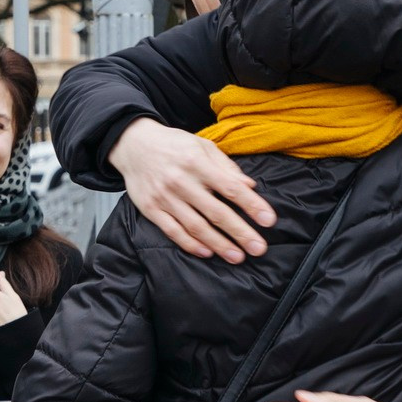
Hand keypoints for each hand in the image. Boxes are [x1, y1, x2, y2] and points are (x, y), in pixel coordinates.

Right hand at [110, 118, 277, 263]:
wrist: (132, 144)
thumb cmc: (173, 145)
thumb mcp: (202, 146)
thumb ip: (226, 167)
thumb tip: (250, 186)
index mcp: (197, 163)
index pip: (231, 188)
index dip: (252, 205)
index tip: (269, 220)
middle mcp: (182, 182)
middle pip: (216, 212)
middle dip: (240, 233)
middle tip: (259, 248)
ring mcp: (165, 197)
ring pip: (196, 226)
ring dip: (219, 244)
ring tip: (237, 256)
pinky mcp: (150, 209)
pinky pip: (173, 231)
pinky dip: (190, 244)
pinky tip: (207, 253)